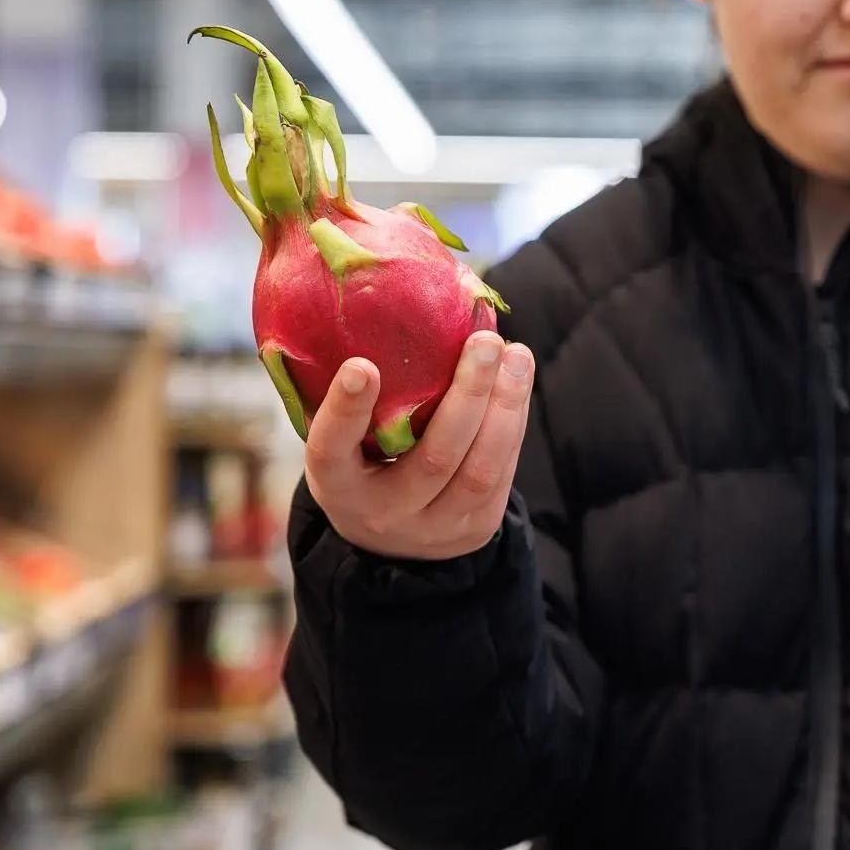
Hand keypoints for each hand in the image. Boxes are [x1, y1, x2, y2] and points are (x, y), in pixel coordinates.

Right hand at [304, 330, 534, 560]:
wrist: (392, 544)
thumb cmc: (362, 465)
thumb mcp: (340, 443)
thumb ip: (350, 398)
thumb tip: (374, 305)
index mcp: (337, 487)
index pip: (332, 450)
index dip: (346, 410)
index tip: (362, 364)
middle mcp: (384, 514)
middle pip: (436, 458)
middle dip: (468, 395)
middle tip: (485, 341)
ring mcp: (435, 526)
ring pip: (482, 468)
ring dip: (506, 405)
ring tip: (516, 354)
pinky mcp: (477, 528)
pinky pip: (503, 470)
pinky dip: (513, 420)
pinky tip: (518, 380)